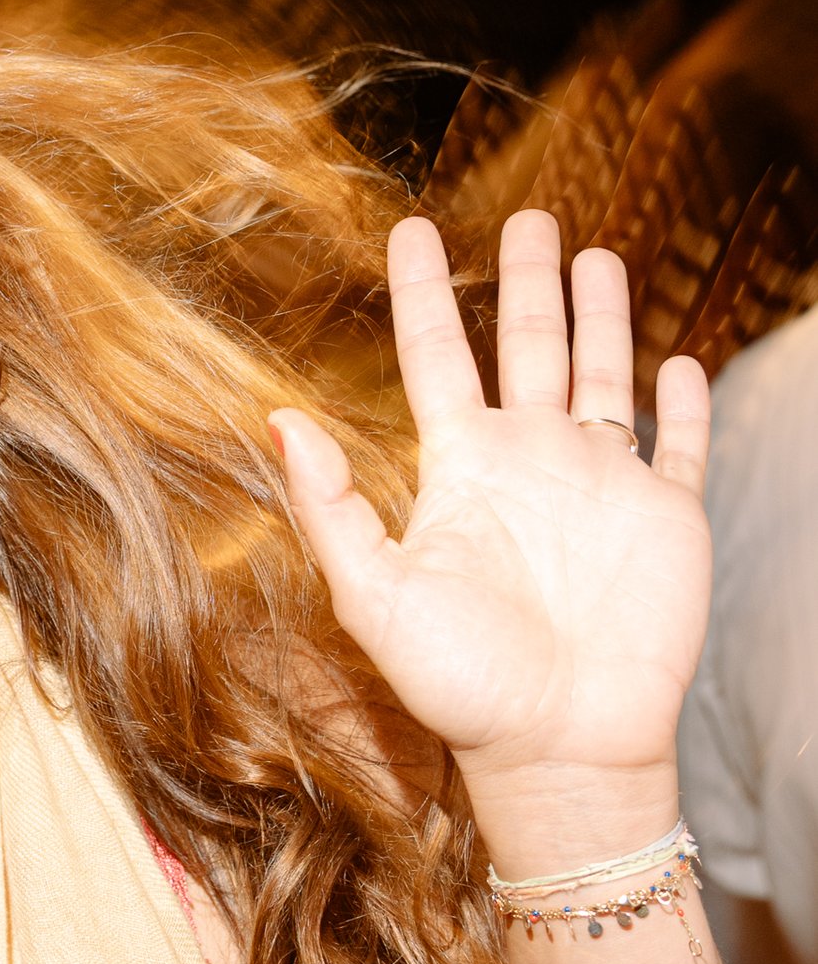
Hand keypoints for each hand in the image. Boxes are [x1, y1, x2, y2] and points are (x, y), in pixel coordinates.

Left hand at [271, 212, 711, 858]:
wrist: (560, 748)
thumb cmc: (461, 686)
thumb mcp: (376, 594)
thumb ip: (330, 507)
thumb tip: (278, 419)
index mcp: (461, 471)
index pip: (437, 357)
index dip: (423, 293)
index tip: (409, 226)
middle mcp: (530, 465)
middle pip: (528, 346)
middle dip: (529, 280)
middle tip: (534, 215)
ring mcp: (601, 488)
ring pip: (604, 375)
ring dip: (601, 316)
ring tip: (598, 252)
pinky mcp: (666, 518)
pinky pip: (678, 444)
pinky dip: (685, 400)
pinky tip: (682, 358)